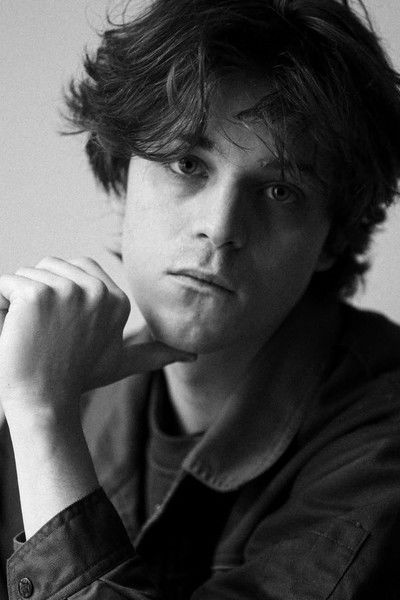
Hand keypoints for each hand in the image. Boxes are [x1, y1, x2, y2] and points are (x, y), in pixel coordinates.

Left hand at [0, 257, 193, 420]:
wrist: (45, 404)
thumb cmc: (77, 380)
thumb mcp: (123, 363)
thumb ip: (156, 354)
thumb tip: (194, 356)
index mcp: (118, 299)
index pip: (76, 268)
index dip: (60, 292)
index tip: (61, 327)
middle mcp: (98, 290)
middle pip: (51, 266)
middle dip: (40, 292)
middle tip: (45, 332)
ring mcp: (68, 291)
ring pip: (27, 274)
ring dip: (19, 301)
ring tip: (31, 334)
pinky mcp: (37, 295)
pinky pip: (5, 283)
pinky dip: (0, 303)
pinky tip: (13, 330)